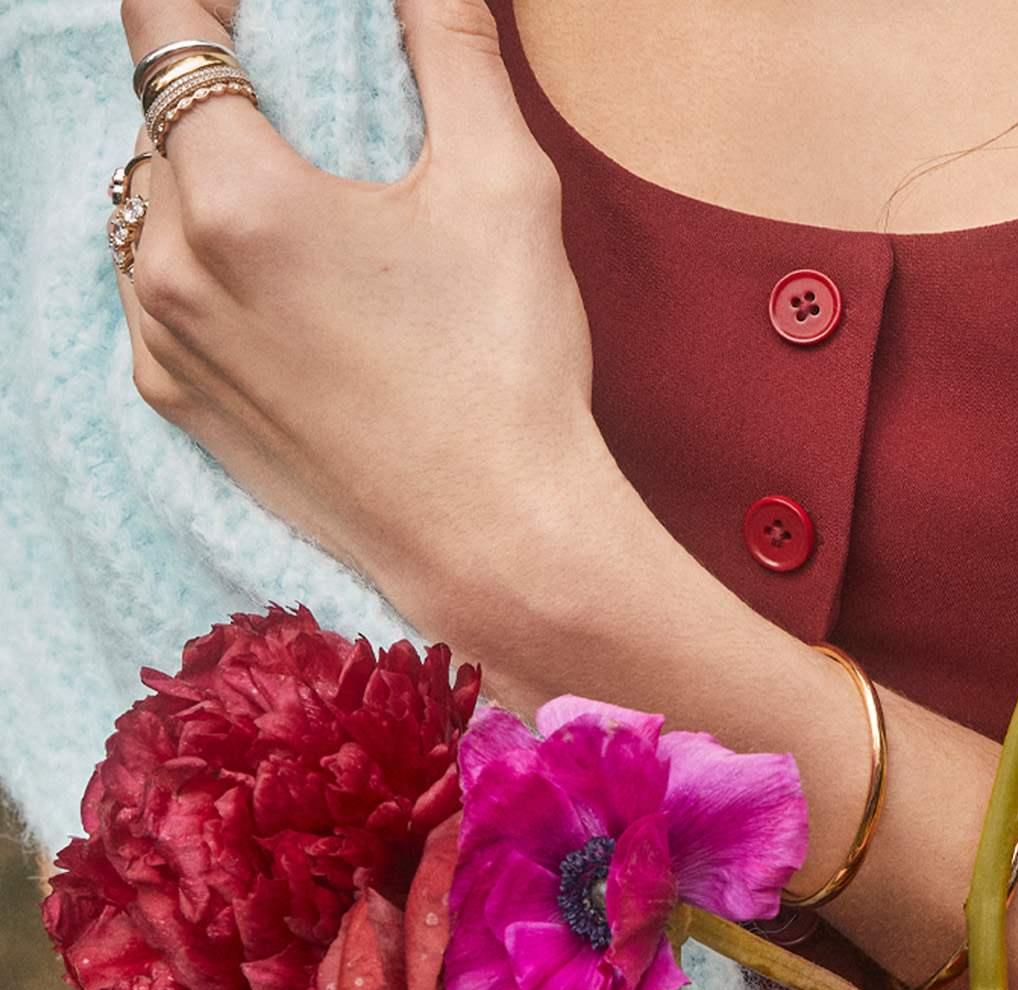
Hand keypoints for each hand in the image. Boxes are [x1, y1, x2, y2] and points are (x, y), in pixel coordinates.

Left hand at [114, 0, 606, 618]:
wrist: (499, 545)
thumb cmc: (507, 373)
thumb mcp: (502, 183)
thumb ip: (451, 48)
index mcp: (237, 197)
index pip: (163, 26)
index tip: (250, 8)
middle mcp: (171, 268)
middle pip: (158, 121)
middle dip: (218, 93)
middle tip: (302, 108)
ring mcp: (166, 346)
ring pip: (148, 211)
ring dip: (201, 182)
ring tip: (292, 202)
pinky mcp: (183, 409)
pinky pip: (154, 299)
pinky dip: (197, 268)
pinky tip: (276, 288)